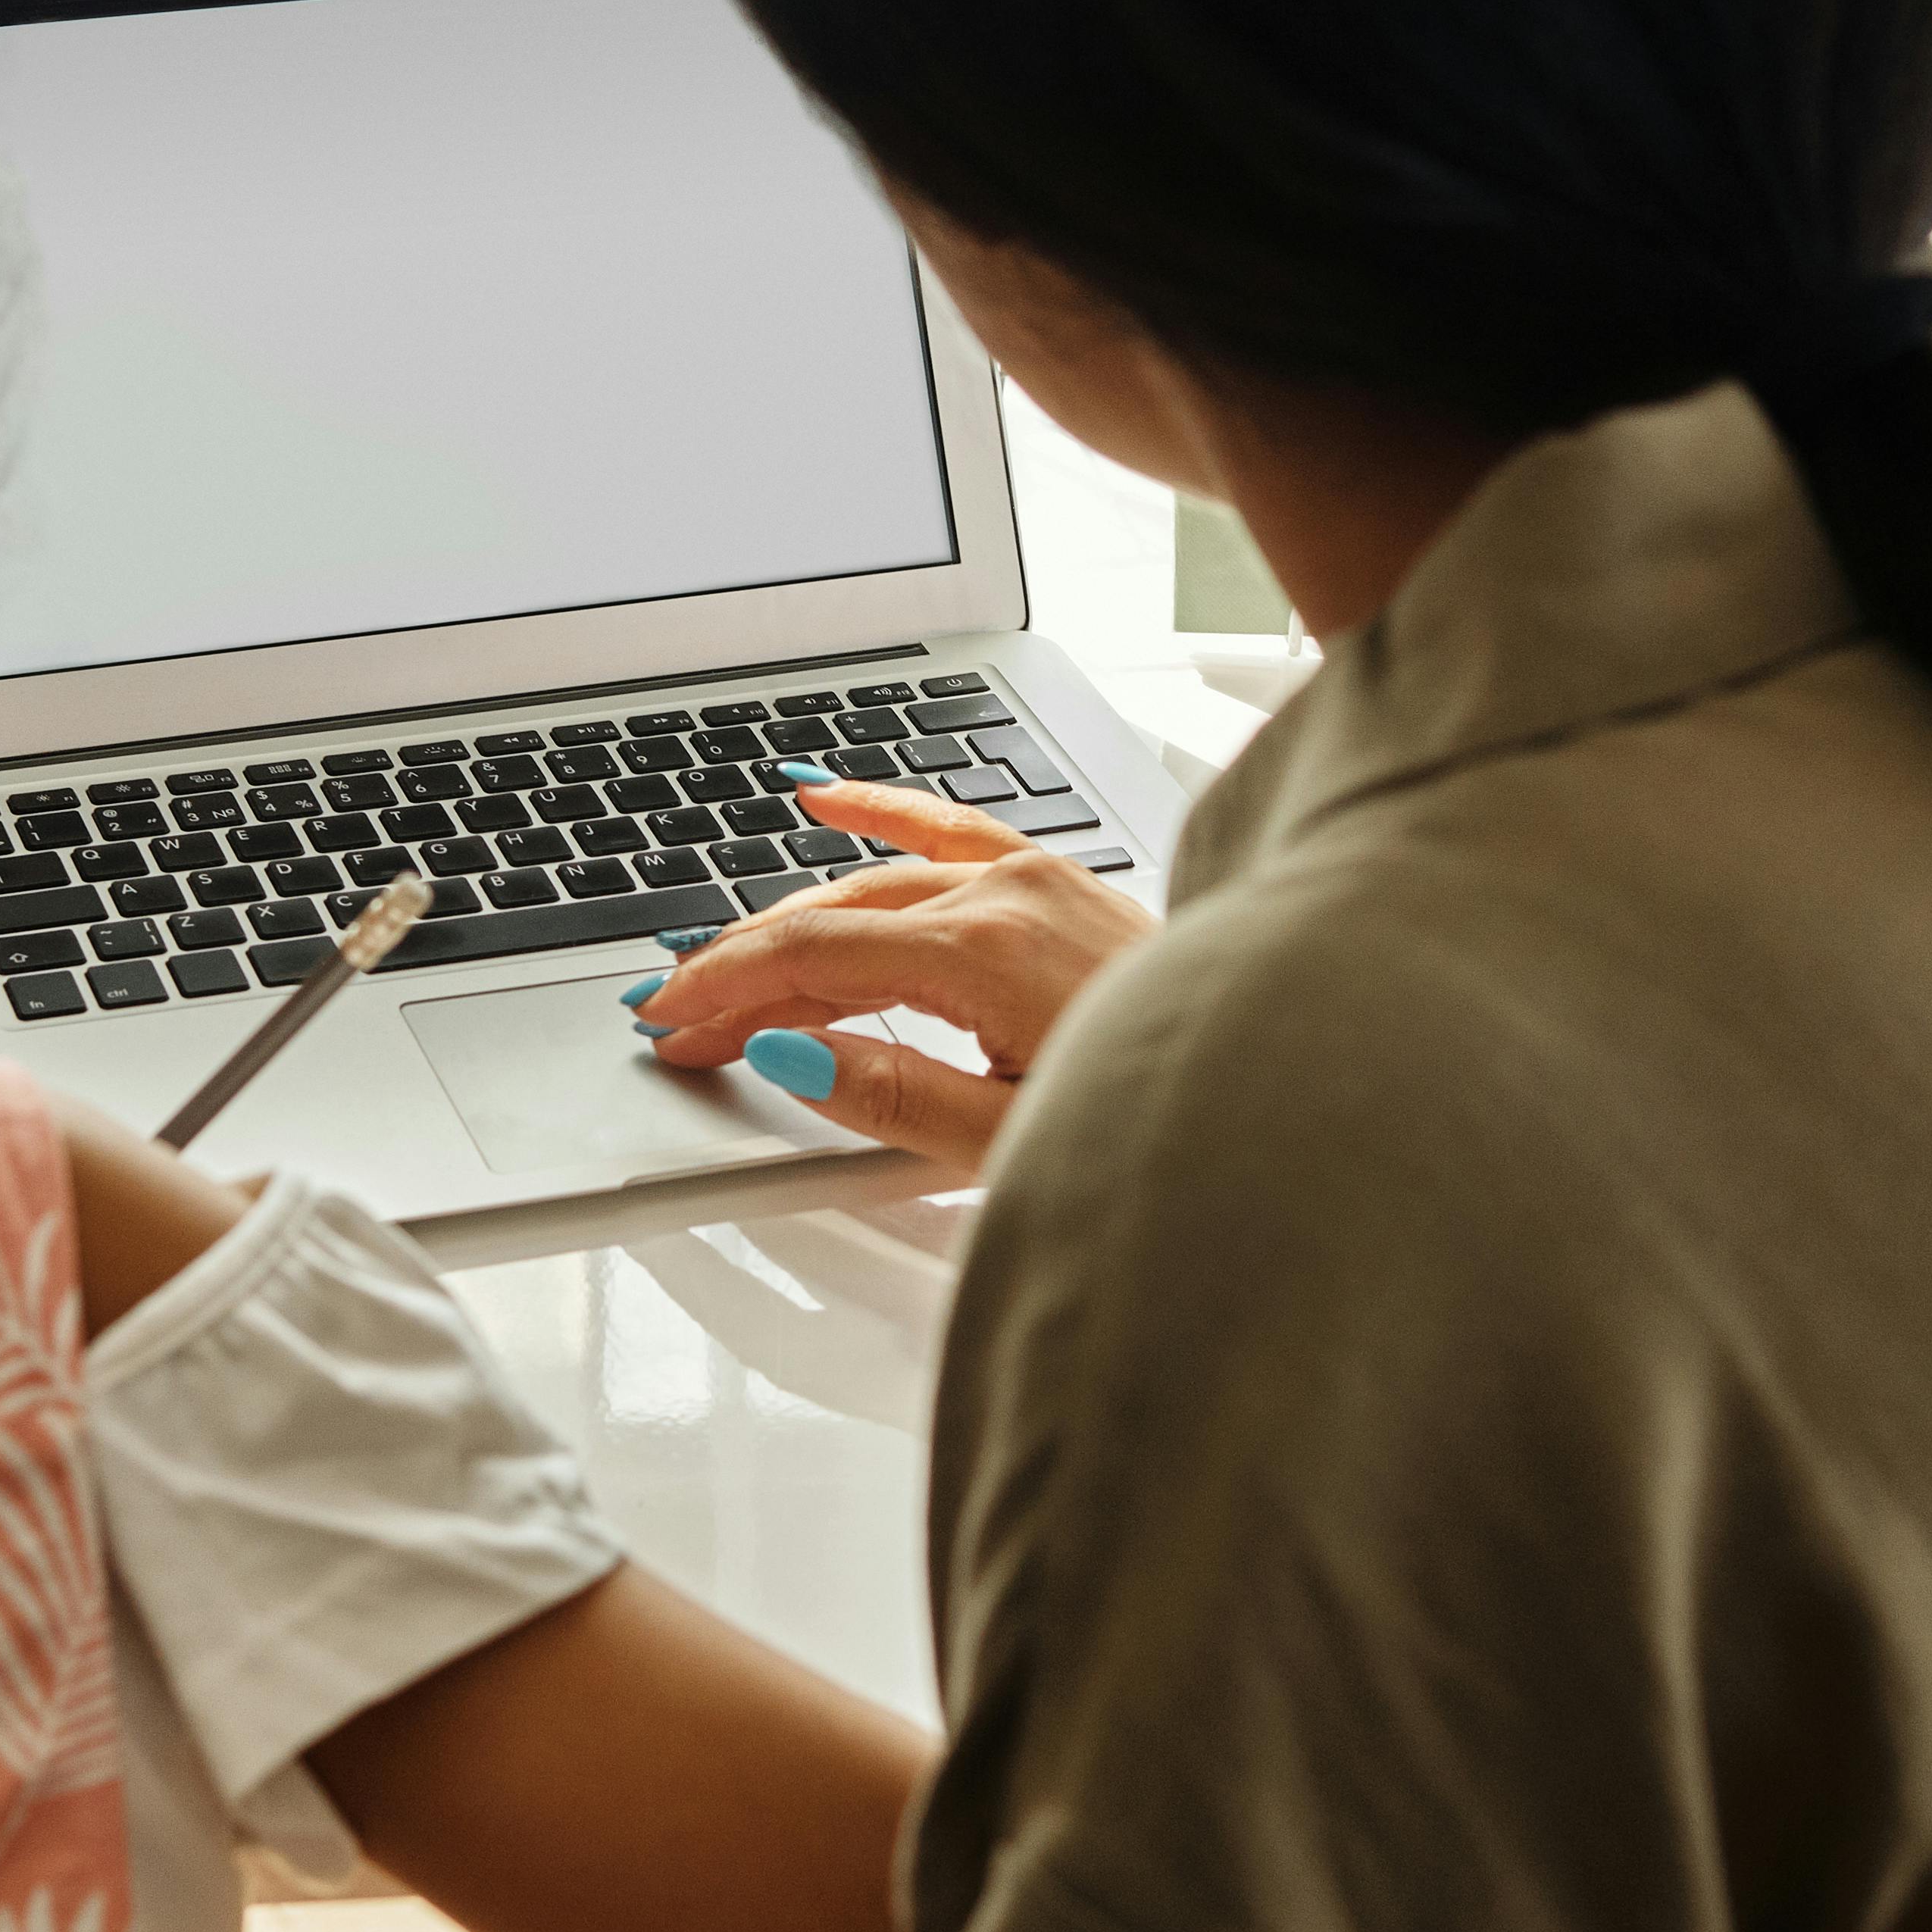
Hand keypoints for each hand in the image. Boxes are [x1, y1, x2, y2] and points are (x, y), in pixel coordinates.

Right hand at [626, 777, 1154, 1168]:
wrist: (1264, 1082)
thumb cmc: (1155, 1118)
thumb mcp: (1006, 1137)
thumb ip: (889, 1092)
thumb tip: (785, 1049)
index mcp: (984, 954)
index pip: (813, 954)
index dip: (726, 986)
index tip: (667, 1017)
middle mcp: (1007, 896)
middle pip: (833, 918)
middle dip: (744, 969)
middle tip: (678, 1020)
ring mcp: (1035, 877)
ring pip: (879, 882)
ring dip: (796, 923)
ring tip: (729, 967)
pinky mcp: (1057, 880)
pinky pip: (948, 828)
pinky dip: (879, 812)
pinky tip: (823, 794)